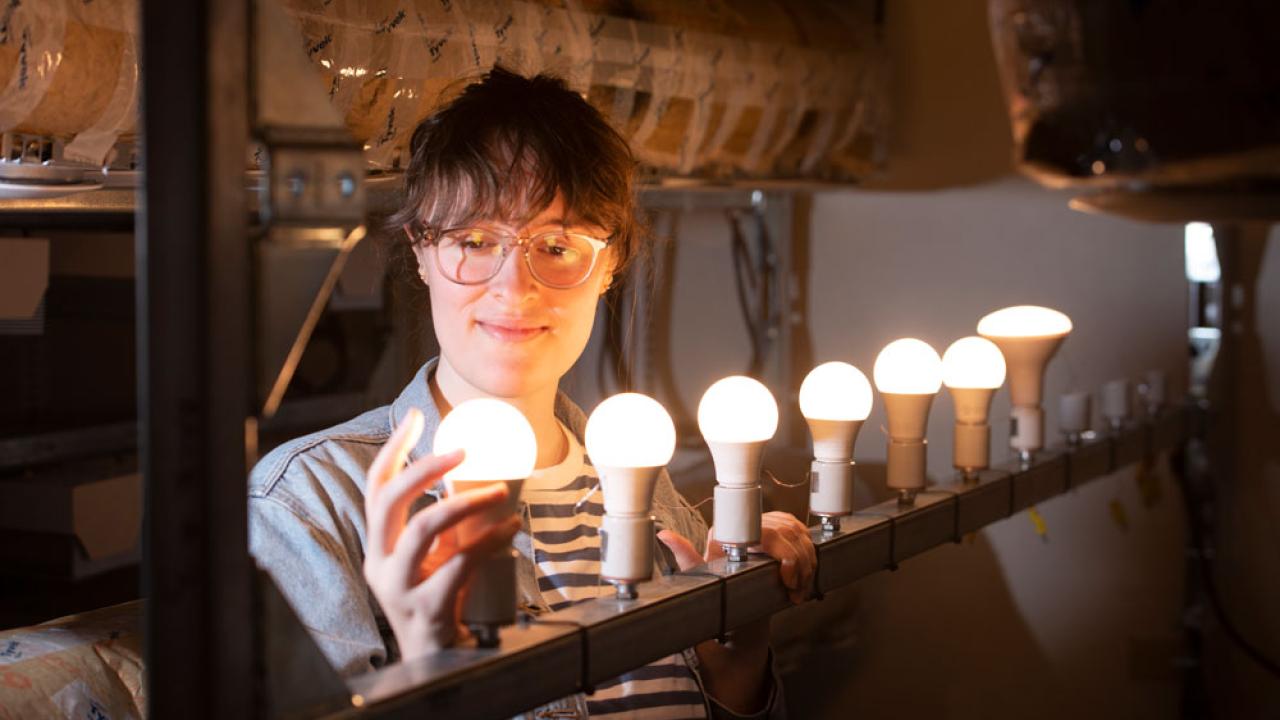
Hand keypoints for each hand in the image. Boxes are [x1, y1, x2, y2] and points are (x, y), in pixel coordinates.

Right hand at [363, 408, 520, 659]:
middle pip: (389, 502)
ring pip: (424, 529)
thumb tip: (471, 474)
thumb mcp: (435, 556)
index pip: (375, 488)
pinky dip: (490, 540)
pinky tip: (512, 526)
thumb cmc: (439, 599)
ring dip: (465, 502)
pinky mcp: (427, 607)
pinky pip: (460, 564)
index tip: (415, 418)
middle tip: (464, 450)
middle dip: (425, 468)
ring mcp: (400, 587)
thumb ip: (444, 522)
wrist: (437, 658)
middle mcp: (380, 564)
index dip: (393, 450)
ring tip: (501, 490)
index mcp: (379, 546)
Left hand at [658, 513, 814, 714]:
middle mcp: (745, 526)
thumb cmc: (717, 601)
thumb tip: (663, 534)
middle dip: (799, 563)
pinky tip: (804, 580)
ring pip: (799, 534)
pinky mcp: (781, 537)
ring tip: (798, 590)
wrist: (737, 620)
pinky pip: (803, 538)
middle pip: (788, 531)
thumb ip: (687, 559)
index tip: (787, 579)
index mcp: (725, 533)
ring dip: (807, 563)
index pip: (765, 529)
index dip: (785, 553)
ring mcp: (765, 528)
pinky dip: (809, 560)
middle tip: (795, 590)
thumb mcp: (704, 584)